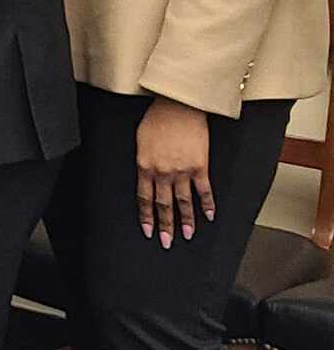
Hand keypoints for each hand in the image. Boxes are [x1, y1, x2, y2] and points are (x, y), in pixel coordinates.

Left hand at [136, 96, 215, 246]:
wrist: (178, 106)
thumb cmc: (157, 118)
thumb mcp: (140, 141)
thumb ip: (143, 160)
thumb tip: (145, 174)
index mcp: (144, 167)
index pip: (144, 198)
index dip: (146, 217)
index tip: (148, 230)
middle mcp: (162, 173)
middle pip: (163, 205)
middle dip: (164, 225)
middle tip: (166, 242)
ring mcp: (182, 171)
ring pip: (184, 202)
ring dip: (185, 221)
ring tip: (187, 235)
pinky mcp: (200, 167)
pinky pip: (204, 191)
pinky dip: (207, 205)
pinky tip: (209, 216)